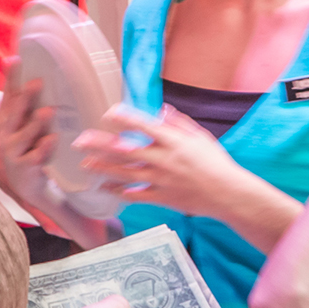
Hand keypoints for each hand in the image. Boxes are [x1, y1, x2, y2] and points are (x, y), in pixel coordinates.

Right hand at [0, 66, 54, 201]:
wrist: (27, 183)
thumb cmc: (27, 144)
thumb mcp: (23, 119)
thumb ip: (20, 94)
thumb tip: (12, 60)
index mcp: (6, 118)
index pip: (8, 95)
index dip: (11, 79)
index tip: (14, 60)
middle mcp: (6, 133)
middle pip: (13, 113)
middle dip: (24, 98)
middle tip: (36, 82)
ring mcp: (14, 151)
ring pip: (24, 135)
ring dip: (36, 123)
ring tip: (48, 111)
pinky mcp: (25, 168)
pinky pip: (35, 157)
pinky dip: (44, 148)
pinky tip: (52, 139)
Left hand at [74, 105, 253, 217]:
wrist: (228, 194)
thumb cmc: (216, 163)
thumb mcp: (200, 137)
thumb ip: (178, 123)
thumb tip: (160, 110)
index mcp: (174, 141)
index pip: (144, 126)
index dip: (124, 119)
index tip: (108, 114)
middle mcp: (164, 159)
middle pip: (126, 150)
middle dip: (101, 145)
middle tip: (80, 141)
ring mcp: (161, 180)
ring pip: (125, 173)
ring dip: (103, 168)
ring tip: (85, 164)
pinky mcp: (161, 197)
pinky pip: (135, 195)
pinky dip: (118, 192)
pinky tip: (104, 188)